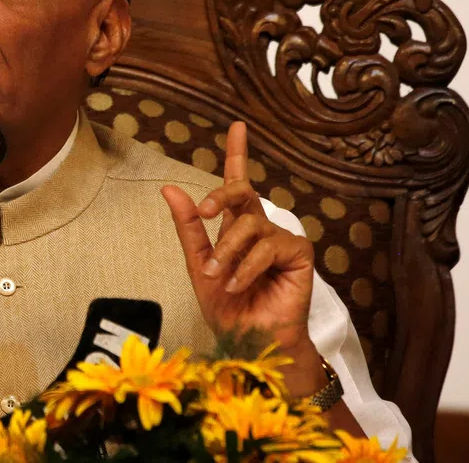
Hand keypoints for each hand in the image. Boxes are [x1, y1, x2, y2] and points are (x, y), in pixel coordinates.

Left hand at [162, 122, 314, 356]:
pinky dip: (247, 267)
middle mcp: (260, 227)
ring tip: (218, 277)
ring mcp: (280, 238)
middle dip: (221, 196)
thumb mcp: (197, 265)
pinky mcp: (298, 253)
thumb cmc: (227, 307)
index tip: (238, 126)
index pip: (237, 184)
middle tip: (204, 211)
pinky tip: (238, 284)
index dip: (237, 154)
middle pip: (242, 191)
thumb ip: (188, 227)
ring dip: (227, 252)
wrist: (249, 342)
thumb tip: (170, 188)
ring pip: (249, 224)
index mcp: (236, 227)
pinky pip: (267, 246)